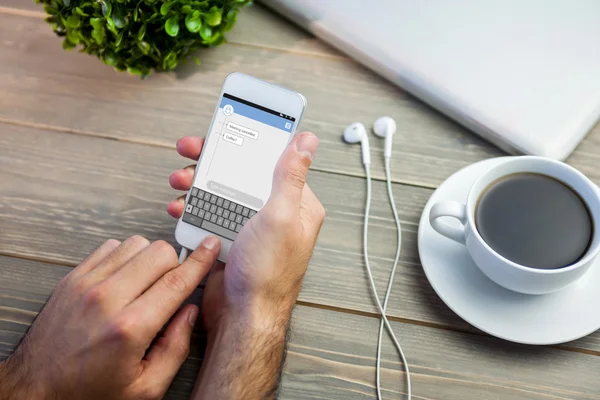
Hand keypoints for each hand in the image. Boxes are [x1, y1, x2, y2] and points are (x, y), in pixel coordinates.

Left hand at [0, 235, 220, 399]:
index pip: (177, 281)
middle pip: (159, 253)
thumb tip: (189, 312)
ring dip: (149, 258)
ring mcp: (86, 285)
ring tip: (146, 283)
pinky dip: (125, 256)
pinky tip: (125, 278)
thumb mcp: (145, 388)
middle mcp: (107, 299)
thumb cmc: (89, 391)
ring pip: (136, 243)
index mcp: (130, 328)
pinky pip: (110, 246)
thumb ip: (176, 348)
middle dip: (175, 264)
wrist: (36, 389)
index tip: (211, 247)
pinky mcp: (72, 278)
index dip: (200, 261)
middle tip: (172, 285)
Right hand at [168, 132, 324, 330]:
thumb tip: (306, 142)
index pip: (273, 161)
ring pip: (222, 191)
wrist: (243, 317)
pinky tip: (180, 207)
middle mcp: (275, 212)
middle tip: (189, 151)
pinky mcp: (231, 239)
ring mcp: (251, 226)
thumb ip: (290, 176)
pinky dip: (193, 207)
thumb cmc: (268, 273)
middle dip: (213, 160)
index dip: (248, 143)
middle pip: (242, 172)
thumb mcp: (281, 216)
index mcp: (297, 204)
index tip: (224, 130)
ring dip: (197, 182)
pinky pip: (211, 213)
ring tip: (179, 181)